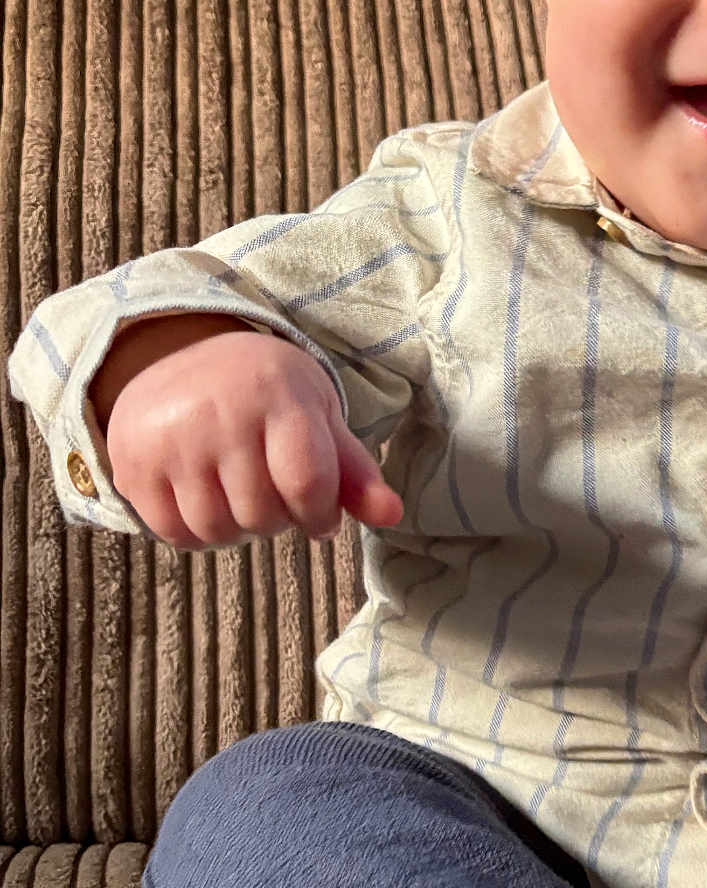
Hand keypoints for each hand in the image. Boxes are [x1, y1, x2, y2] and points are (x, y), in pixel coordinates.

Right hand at [104, 329, 403, 549]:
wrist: (183, 354)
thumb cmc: (270, 395)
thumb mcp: (320, 417)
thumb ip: (356, 472)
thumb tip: (393, 515)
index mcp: (277, 396)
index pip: (307, 486)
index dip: (320, 515)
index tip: (319, 513)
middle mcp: (218, 413)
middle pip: (262, 515)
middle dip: (280, 519)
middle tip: (276, 493)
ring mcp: (169, 438)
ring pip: (217, 530)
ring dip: (239, 529)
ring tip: (243, 495)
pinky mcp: (132, 462)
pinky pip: (174, 533)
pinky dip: (199, 532)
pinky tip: (209, 499)